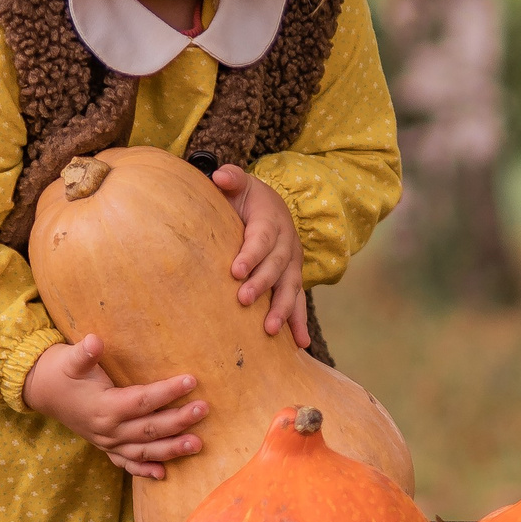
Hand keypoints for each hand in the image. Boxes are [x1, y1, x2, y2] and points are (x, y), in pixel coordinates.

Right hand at [21, 334, 207, 479]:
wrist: (41, 391)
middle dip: (179, 421)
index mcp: (103, 408)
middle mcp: (107, 430)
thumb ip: (84, 353)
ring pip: (144, 450)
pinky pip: (127, 464)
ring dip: (172, 449)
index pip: (142, 401)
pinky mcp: (105, 448)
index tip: (192, 380)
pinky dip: (144, 470)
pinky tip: (163, 475)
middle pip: (149, 429)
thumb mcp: (69, 359)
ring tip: (198, 444)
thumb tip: (94, 340)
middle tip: (204, 409)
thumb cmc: (60, 371)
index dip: (167, 392)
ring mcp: (107, 443)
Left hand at [210, 164, 308, 346]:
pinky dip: (299, 323)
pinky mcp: (292, 280)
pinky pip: (298, 303)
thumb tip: (219, 176)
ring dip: (283, 309)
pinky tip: (301, 344)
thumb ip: (230, 179)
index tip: (235, 271)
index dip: (251, 254)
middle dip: (262, 284)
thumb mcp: (239, 185)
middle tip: (244, 300)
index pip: (262, 238)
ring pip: (291, 287)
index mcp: (272, 221)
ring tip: (269, 329)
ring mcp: (292, 265)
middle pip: (277, 266)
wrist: (271, 208)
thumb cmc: (246, 199)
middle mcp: (287, 244)